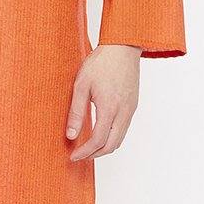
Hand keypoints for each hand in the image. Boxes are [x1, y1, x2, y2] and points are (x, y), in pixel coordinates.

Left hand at [65, 45, 141, 160]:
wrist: (122, 48)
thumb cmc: (101, 63)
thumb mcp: (81, 85)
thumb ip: (76, 111)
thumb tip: (71, 135)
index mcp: (110, 108)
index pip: (98, 140)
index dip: (84, 152)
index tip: (73, 156)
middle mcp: (124, 112)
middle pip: (111, 145)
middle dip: (95, 155)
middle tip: (79, 156)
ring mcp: (130, 109)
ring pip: (120, 139)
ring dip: (104, 148)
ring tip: (88, 147)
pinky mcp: (132, 105)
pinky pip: (123, 129)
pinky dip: (112, 137)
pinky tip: (100, 133)